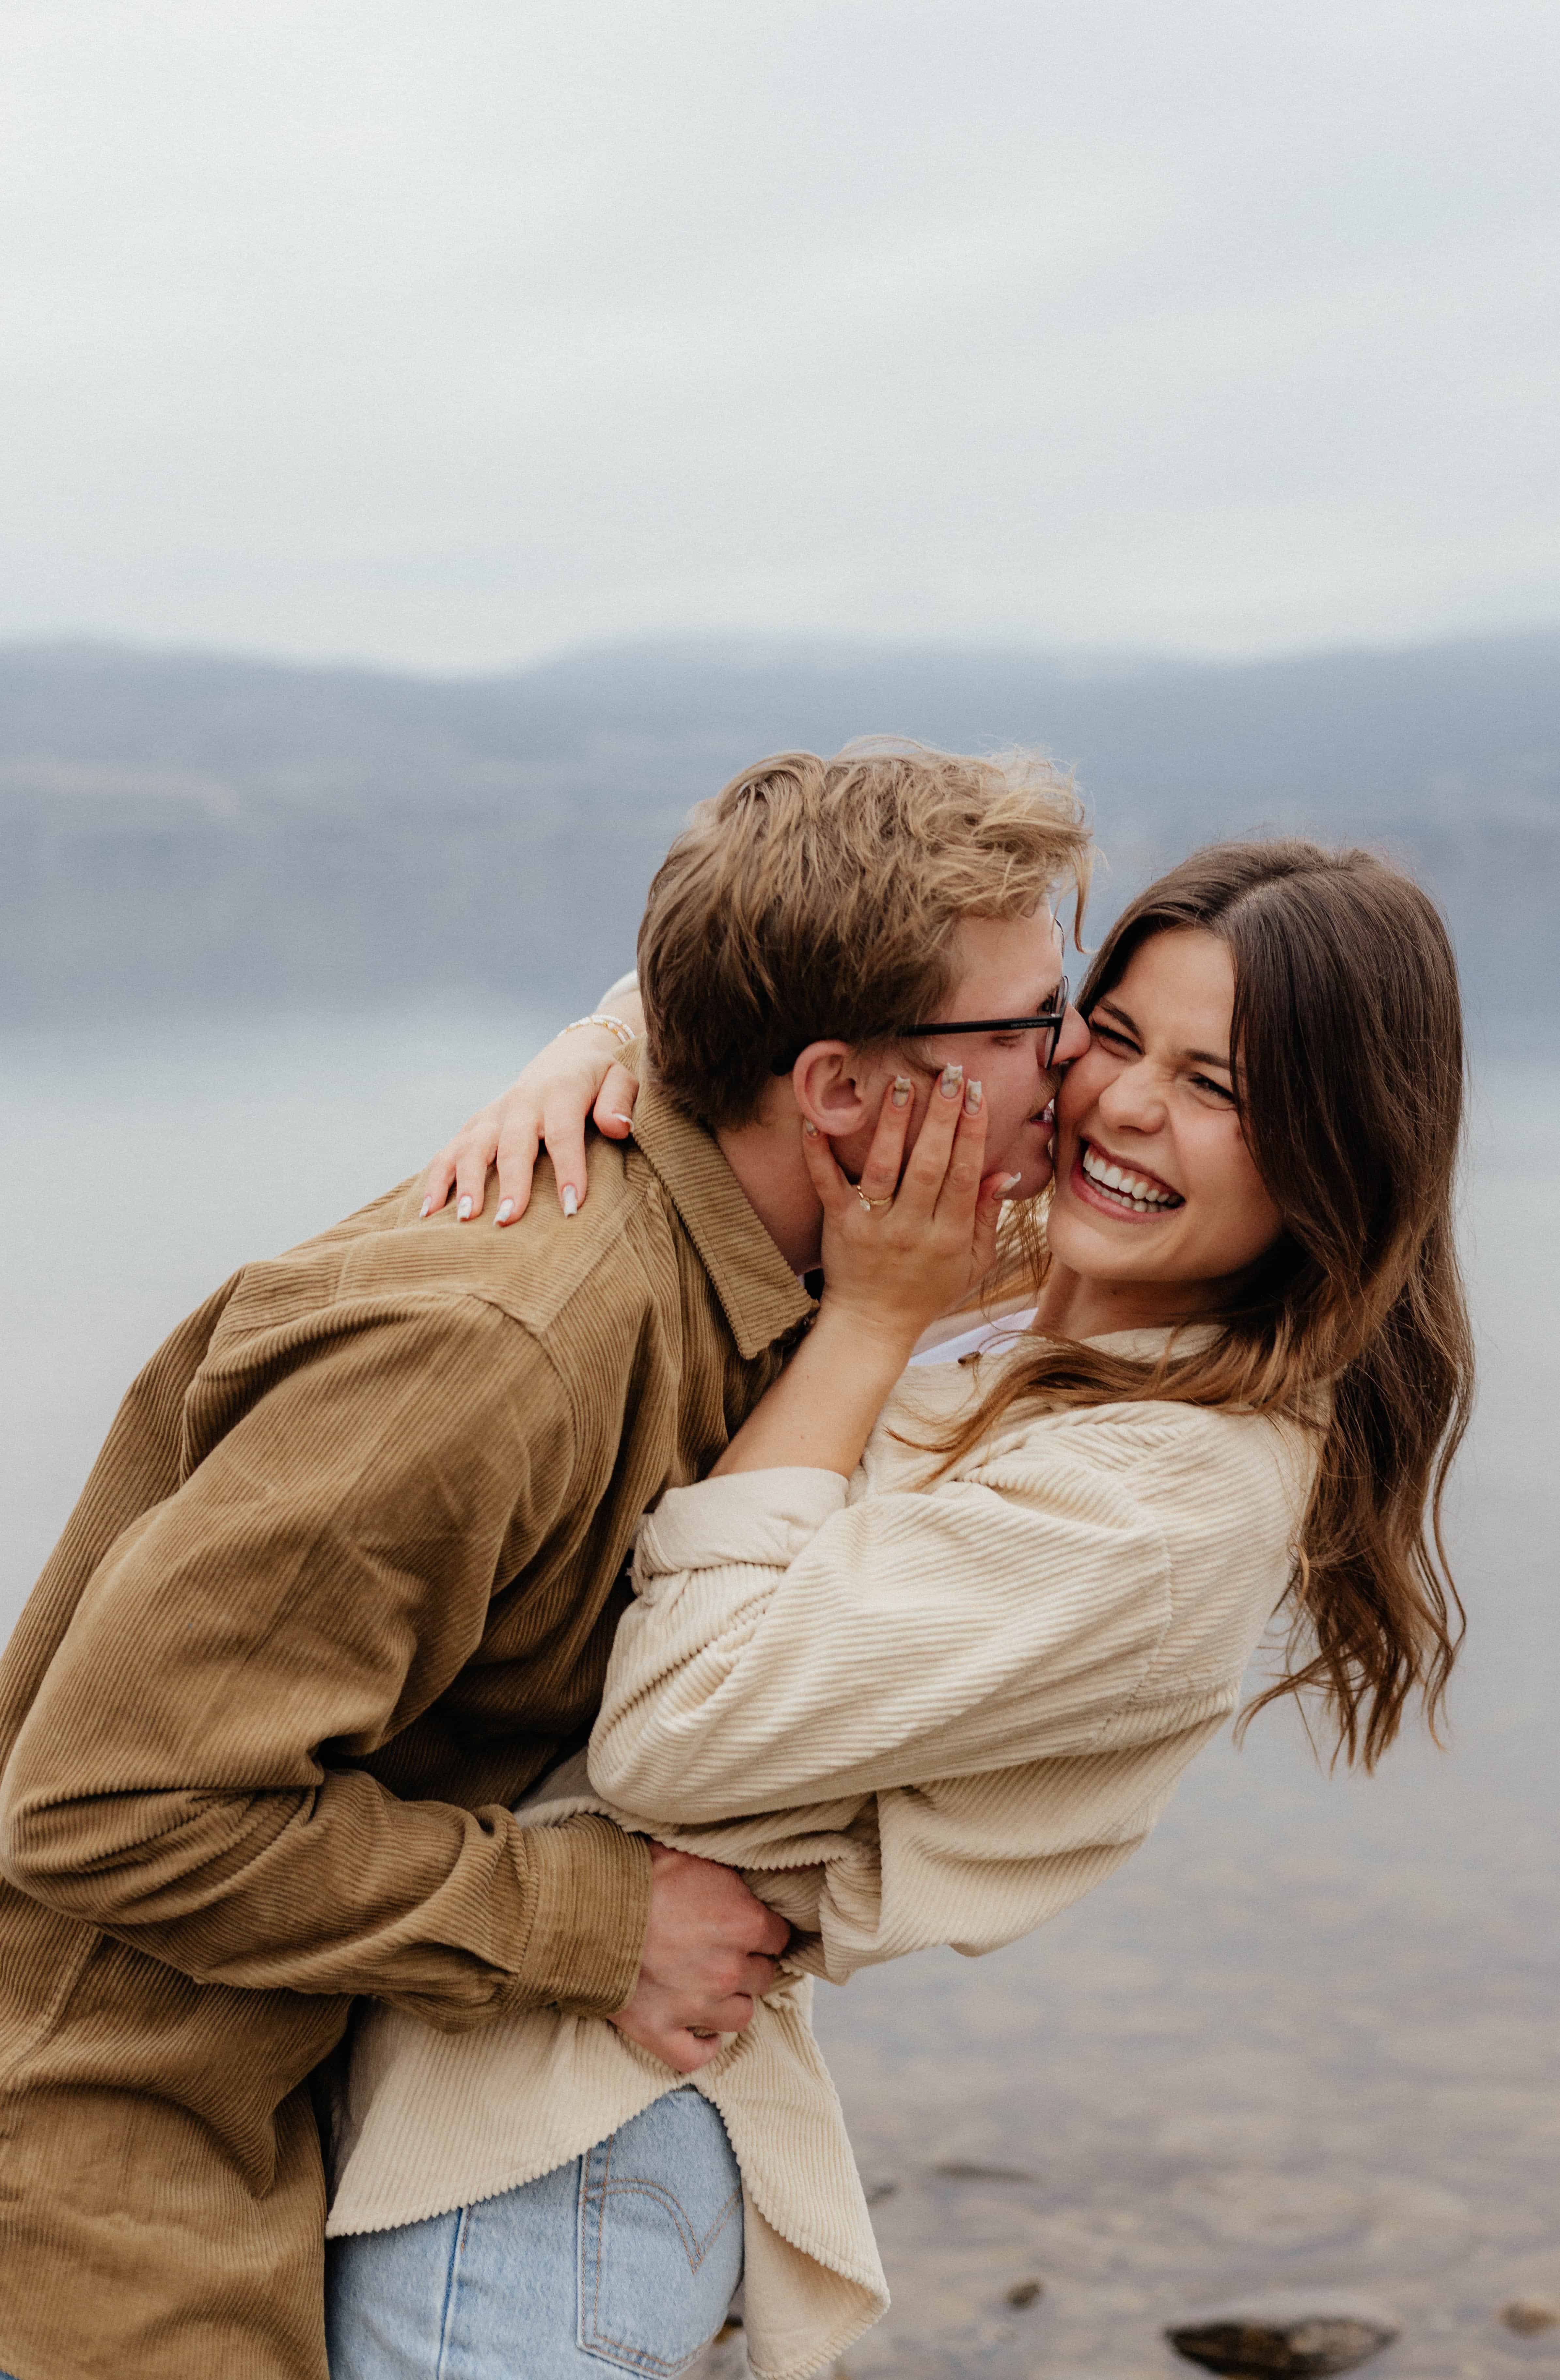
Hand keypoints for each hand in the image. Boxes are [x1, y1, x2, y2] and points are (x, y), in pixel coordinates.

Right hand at [421, 1024, 641, 1224]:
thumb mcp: (620, 1079)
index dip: (568, 1170)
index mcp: (559, 1093)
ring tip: (464, 1220)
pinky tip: (428, 1212)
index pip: (563, 1134)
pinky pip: (449, 1152)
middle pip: (512, 1145)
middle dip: (510, 1184)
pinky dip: (437, 1180)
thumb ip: (619, 1101)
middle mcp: (520, 1103)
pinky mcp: (475, 1126)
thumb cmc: (597, 1081)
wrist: (564, 1059)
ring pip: (473, 1148)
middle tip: (507, 1220)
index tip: (571, 1207)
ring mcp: (493, 1116)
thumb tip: (617, 1127)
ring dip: (467, 1184)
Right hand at [610, 1844, 790, 2073]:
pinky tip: (700, 2032)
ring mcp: (696, 2006)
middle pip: (763, 1976)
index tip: (749, 1927)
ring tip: (710, 1986)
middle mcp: (728, 1969)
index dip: (763, 1931)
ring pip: (740, 2016)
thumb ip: (729, 1877)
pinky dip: (702, 2047)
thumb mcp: (694, 1856)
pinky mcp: (660, 2030)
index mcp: (743, 1922)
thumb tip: (748, 1879)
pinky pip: (696, 2056)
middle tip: (723, 1951)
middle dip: (748, 1964)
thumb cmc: (638, 1873)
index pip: (779, 1936)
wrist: (584, 1906)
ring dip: (730, 2002)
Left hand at [804, 1065, 1012, 1352]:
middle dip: (942, 1117)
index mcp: (949, 1235)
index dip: (974, 1132)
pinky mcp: (839, 1225)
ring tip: (903, 1084)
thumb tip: (1004, 1173)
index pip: (965, 1174)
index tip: (978, 1094)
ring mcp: (873, 1225)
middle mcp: (912, 1228)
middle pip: (930, 1164)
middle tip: (951, 1074)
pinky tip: (814, 1120)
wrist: (873, 1325)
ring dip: (895, 1124)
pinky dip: (819, 1154)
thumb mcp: (972, 1264)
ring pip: (885, 1168)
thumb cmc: (927, 1291)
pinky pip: (828, 1184)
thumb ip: (987, 1218)